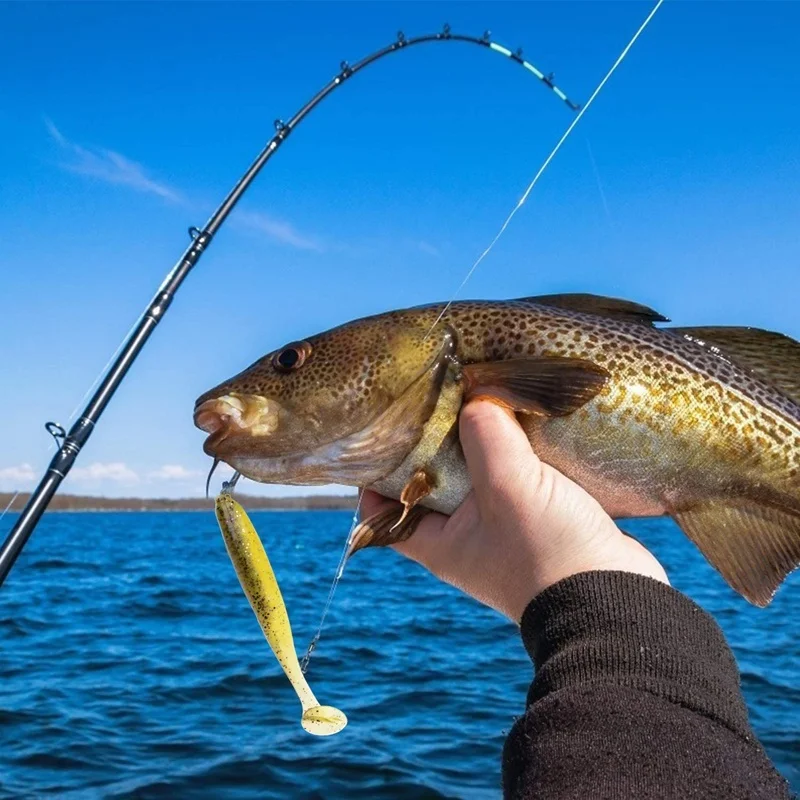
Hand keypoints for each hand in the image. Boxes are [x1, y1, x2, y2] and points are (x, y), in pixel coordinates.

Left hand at [362, 400, 668, 622]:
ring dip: (484, 440)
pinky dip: (519, 450)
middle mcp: (466, 537)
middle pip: (435, 480)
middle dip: (438, 440)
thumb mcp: (508, 487)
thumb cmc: (550, 554)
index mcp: (440, 542)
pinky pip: (519, 477)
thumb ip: (486, 437)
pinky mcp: (539, 519)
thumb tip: (476, 398)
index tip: (383, 431)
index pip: (385, 509)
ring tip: (482, 395)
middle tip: (441, 397)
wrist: (618, 601)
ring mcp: (504, 529)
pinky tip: (526, 418)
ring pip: (481, 473)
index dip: (378, 473)